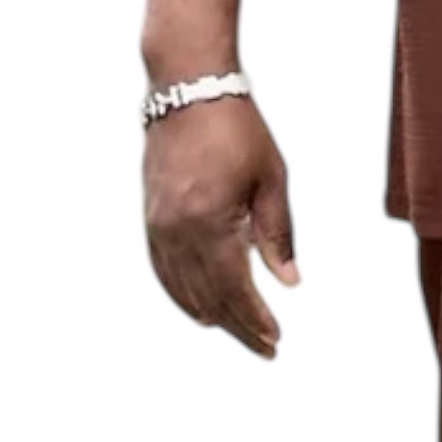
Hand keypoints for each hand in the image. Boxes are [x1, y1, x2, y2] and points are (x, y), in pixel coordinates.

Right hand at [143, 95, 299, 356]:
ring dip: (212, 316)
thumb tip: (289, 282)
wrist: (189, 93)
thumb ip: (278, 233)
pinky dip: (183, 296)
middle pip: (208, 298)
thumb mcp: (271, 178)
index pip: (234, 289)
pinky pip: (164, 272)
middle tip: (266, 348)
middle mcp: (179, 233)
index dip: (255, 319)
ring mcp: (159, 228)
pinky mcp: (151, 220)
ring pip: (183, 291)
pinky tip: (200, 308)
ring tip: (240, 332)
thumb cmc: (238, 129)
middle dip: (238, 326)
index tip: (275, 339)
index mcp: (212, 223)